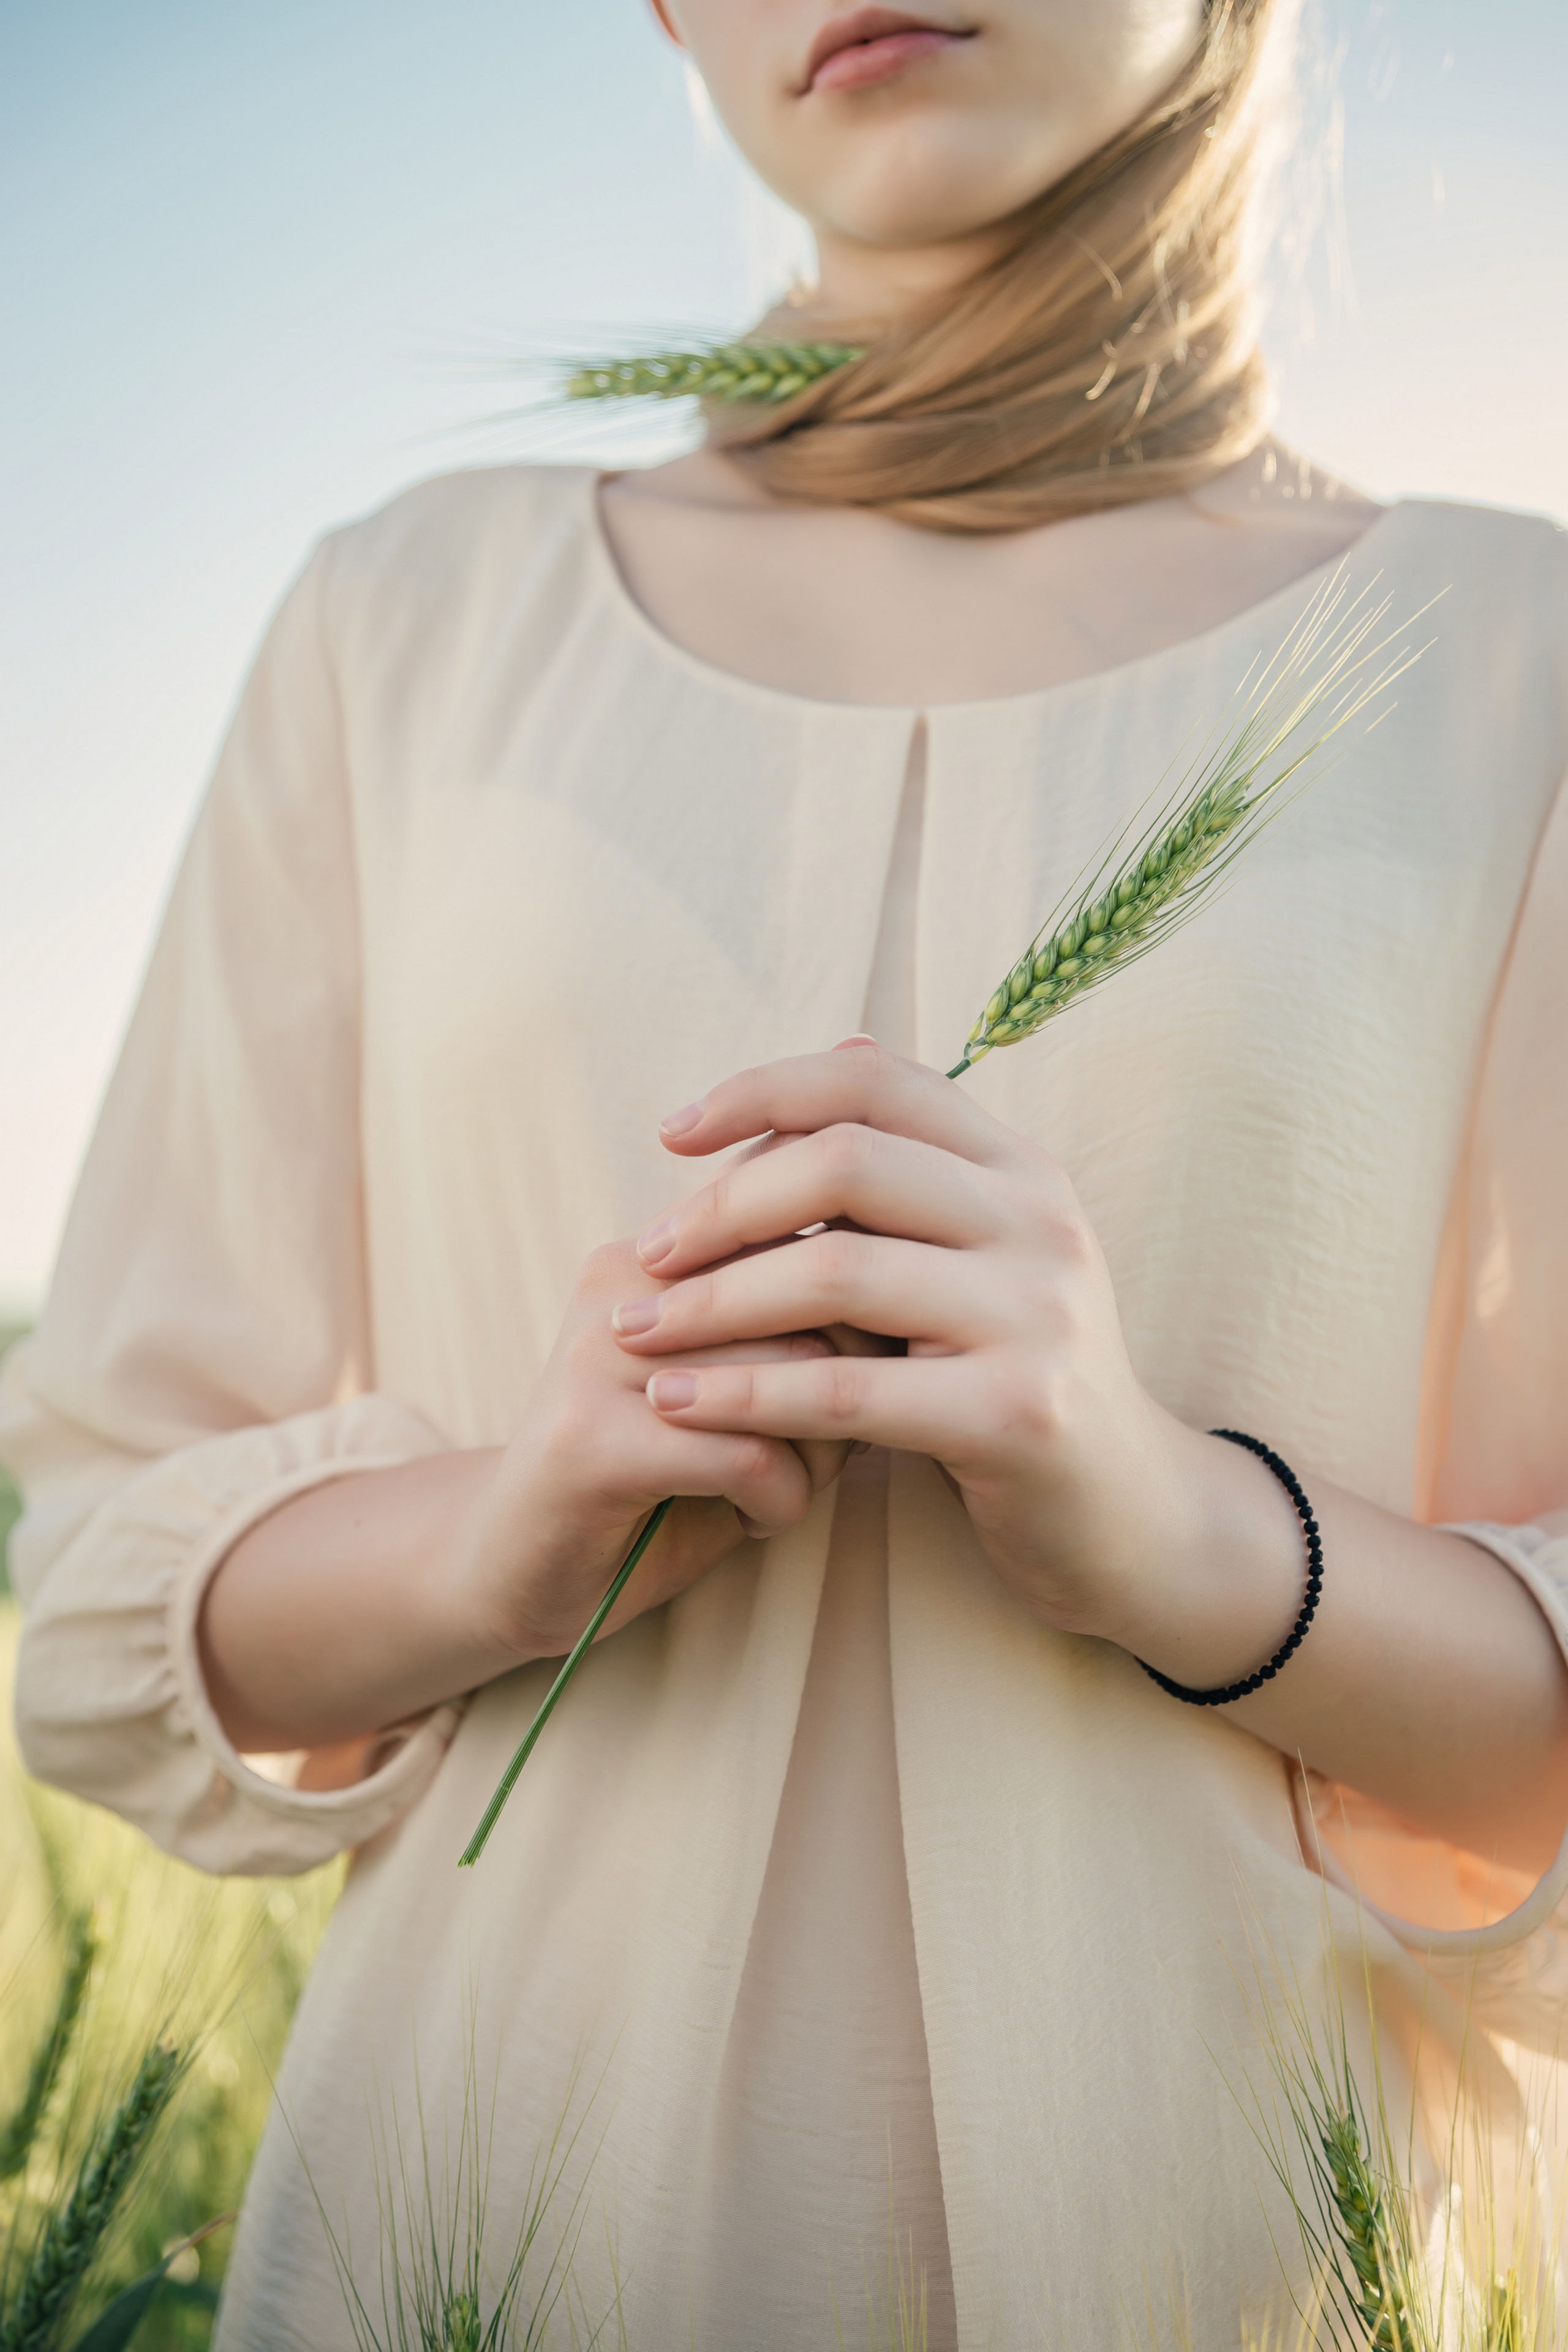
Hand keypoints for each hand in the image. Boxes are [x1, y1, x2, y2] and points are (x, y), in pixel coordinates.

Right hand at [457, 1237, 855, 1662]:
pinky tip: (757, 1522)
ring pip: (785, 1377)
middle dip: (848, 1393)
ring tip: (792, 1486)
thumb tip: (914, 1326)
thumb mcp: (736, 1394)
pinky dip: (779, 1501)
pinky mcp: (591, 1439)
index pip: (811, 1237)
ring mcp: (598, 1358)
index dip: (862, 1325)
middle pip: (810, 1305)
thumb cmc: (656, 1483)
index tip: (852, 1389)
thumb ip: (806, 1345)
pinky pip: (745, 1453)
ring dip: (818, 1453)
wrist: (516, 1566)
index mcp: (661, 1251)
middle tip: (828, 1455)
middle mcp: (625, 1284)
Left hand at [610, 1041, 1304, 1680]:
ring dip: (713, 1301)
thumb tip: (834, 1046)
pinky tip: (676, 1402)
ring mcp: (1037, 1315)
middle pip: (846, 1162)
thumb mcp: (985, 1255)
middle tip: (649, 1251)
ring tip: (636, 1329)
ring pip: (837, 1271)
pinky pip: (848, 1389)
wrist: (1131, 1512)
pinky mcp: (1016, 1414)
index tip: (673, 1133)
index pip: (876, 1081)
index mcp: (1022, 1169)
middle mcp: (1040, 1222)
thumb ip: (914, 1171)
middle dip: (723, 1203)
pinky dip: (746, 1392)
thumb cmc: (1016, 1377)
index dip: (762, 1089)